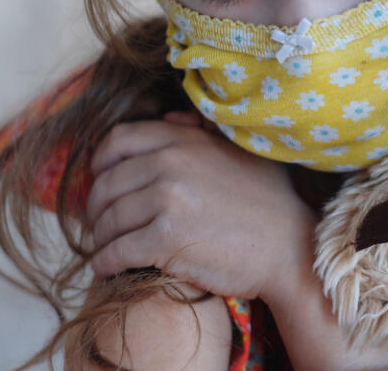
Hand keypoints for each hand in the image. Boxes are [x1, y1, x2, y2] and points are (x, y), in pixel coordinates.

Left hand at [87, 112, 316, 298]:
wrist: (290, 248)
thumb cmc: (271, 202)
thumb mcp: (243, 153)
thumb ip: (203, 132)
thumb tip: (169, 119)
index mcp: (184, 140)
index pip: (118, 141)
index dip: (101, 163)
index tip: (102, 182)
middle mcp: (171, 164)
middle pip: (107, 184)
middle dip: (97, 207)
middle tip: (101, 223)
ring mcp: (168, 201)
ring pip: (108, 220)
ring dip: (101, 237)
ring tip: (107, 247)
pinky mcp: (166, 240)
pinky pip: (116, 251)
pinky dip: (105, 262)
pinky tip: (107, 268)